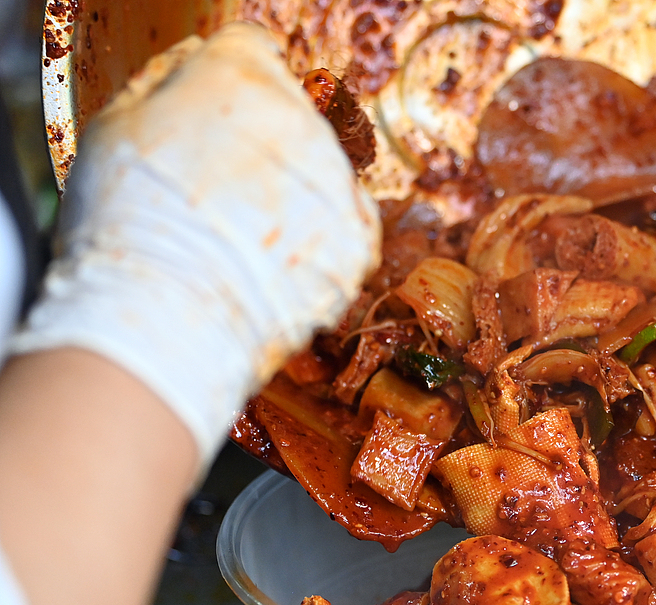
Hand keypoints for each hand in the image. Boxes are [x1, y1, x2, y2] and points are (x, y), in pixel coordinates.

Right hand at [12, 22, 380, 474]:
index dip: (233, 83)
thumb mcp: (115, 124)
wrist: (160, 321)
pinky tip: (272, 262)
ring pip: (319, 170)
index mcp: (238, 76)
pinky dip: (319, 242)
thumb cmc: (125, 227)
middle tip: (216, 192)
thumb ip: (169, 79)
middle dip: (262, 142)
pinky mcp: (360, 240)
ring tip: (238, 238)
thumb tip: (197, 65)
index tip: (224, 113)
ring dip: (291, 194)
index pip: (254, 51)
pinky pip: (346, 226)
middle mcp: (301, 119)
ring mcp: (337, 182)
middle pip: (290, 113)